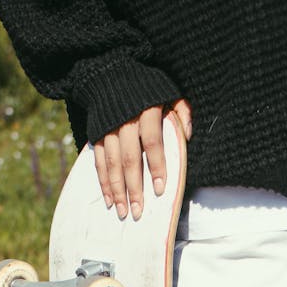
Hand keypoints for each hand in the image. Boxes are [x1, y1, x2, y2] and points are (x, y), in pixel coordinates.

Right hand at [93, 99, 191, 220]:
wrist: (111, 74)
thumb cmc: (148, 89)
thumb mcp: (169, 91)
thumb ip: (181, 110)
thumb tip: (189, 134)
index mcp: (146, 110)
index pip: (152, 141)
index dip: (156, 165)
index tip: (160, 189)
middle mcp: (124, 121)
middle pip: (129, 158)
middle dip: (134, 187)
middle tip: (139, 211)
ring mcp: (108, 129)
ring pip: (112, 164)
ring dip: (117, 190)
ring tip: (123, 212)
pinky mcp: (97, 135)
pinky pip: (99, 162)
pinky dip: (103, 182)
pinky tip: (109, 200)